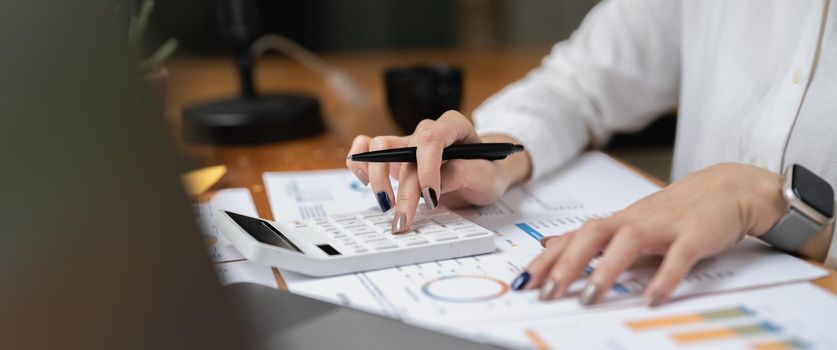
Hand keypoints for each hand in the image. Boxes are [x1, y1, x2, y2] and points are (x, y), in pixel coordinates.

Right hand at [346, 110, 530, 233]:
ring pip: (378, 148)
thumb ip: (461, 174)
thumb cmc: (485, 172)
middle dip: (402, 189)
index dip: (426, 168)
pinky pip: (366, 150)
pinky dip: (360, 165)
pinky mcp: (394, 157)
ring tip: (387, 206)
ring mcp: (408, 143)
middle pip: (402, 149)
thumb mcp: (485, 177)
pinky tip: (369, 186)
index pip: (432, 138)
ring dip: (376, 178)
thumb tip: (428, 186)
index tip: (430, 198)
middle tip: (404, 220)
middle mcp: (426, 130)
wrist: (481, 175)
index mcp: (453, 125)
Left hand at [513, 163, 785, 305]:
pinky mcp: (694, 235)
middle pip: (591, 235)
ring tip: (589, 298)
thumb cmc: (673, 212)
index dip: (546, 260)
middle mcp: (633, 221)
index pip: (572, 239)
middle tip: (549, 294)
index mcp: (615, 222)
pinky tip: (651, 300)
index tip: (524, 284)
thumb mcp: (626, 224)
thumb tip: (547, 245)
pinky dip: (664, 278)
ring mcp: (663, 226)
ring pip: (627, 241)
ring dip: (605, 270)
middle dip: (566, 264)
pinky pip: (678, 256)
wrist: (726, 189)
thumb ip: (588, 239)